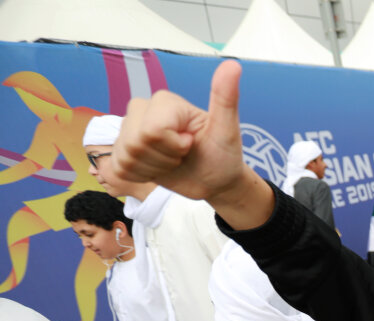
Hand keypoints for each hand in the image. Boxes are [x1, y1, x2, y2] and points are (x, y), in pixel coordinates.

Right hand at [114, 60, 272, 229]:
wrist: (215, 180)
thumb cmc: (222, 155)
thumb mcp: (227, 130)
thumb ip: (225, 98)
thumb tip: (233, 65)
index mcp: (164, 101)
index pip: (152, 130)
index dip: (174, 146)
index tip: (191, 143)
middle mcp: (142, 110)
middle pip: (135, 143)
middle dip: (163, 159)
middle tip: (182, 155)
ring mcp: (129, 130)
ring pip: (126, 157)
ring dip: (154, 169)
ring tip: (172, 162)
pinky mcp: (122, 151)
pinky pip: (119, 169)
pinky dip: (141, 176)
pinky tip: (158, 170)